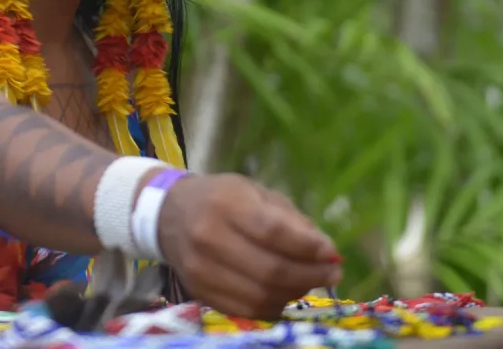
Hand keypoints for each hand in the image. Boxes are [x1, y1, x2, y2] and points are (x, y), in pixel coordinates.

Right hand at [156, 173, 340, 319]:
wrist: (169, 214)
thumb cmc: (221, 198)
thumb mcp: (254, 192)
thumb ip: (290, 220)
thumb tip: (327, 252)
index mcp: (225, 203)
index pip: (274, 232)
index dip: (309, 248)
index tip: (333, 252)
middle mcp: (208, 236)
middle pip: (270, 270)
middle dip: (310, 275)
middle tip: (332, 273)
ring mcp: (201, 269)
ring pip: (260, 295)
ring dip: (295, 293)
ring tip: (309, 281)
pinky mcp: (199, 292)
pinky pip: (246, 310)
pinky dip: (273, 305)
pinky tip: (284, 292)